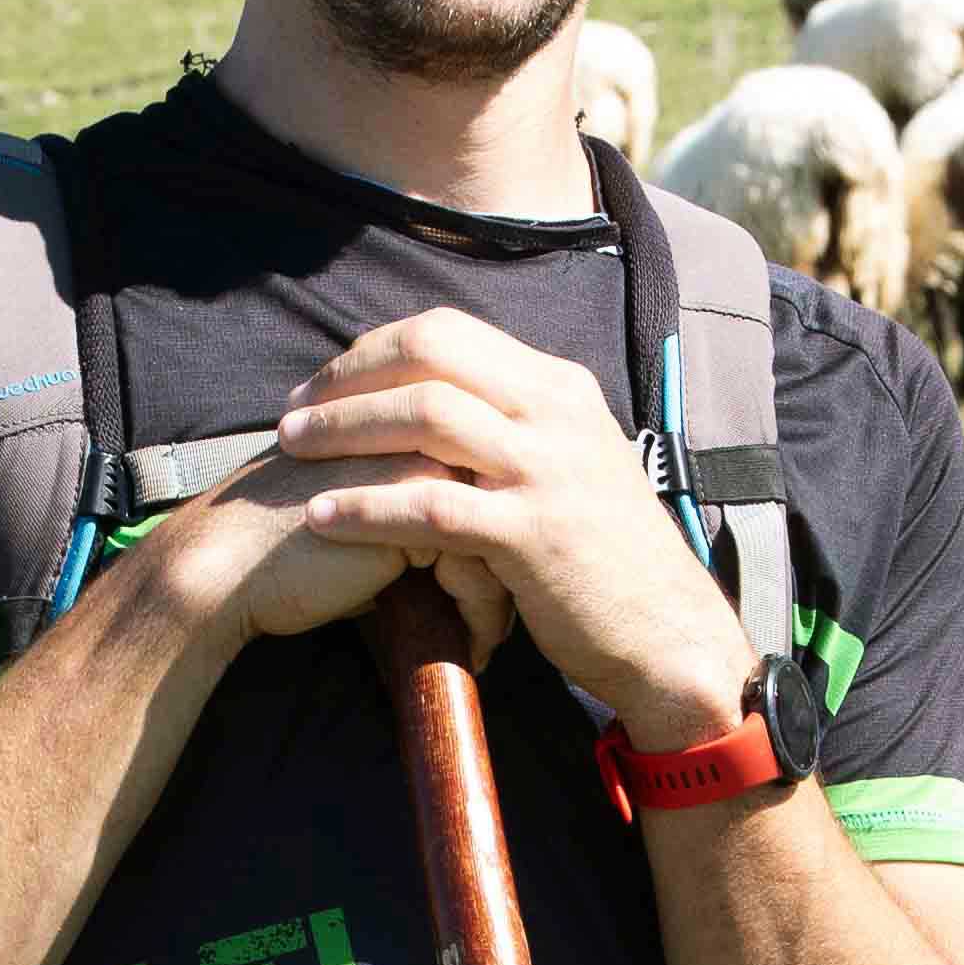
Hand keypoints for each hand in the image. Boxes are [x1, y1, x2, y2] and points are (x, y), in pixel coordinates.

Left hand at [261, 308, 765, 750]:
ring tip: (295, 453)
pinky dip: (365, 507)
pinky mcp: (532, 535)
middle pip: (430, 354)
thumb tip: (439, 402)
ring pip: (425, 417)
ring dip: (345, 431)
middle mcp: (554, 413)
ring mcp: (546, 471)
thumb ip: (513, 427)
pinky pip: (429, 506)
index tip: (329, 383)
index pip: (449, 331)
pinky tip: (323, 517)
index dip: (375, 350)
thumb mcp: (571, 465)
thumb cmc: (607, 559)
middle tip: (295, 414)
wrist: (669, 632)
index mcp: (558, 387)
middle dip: (349, 379)